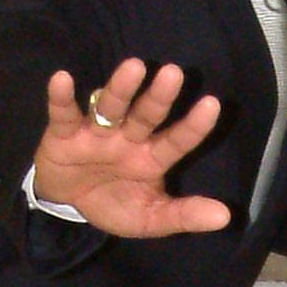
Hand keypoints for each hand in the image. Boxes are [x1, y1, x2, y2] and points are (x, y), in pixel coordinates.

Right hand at [32, 57, 230, 237]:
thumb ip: (184, 216)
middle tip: (174, 73)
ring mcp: (96, 133)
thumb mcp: (150, 218)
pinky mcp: (63, 134)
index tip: (212, 104)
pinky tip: (62, 79)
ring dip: (121, 89)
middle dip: (159, 97)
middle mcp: (128, 139)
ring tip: (135, 67)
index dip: (193, 126)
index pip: (177, 141)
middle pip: (146, 115)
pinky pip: (63, 114)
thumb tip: (225, 217)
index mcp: (152, 157)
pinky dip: (61, 97)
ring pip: (111, 108)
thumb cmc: (115, 203)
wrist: (68, 207)